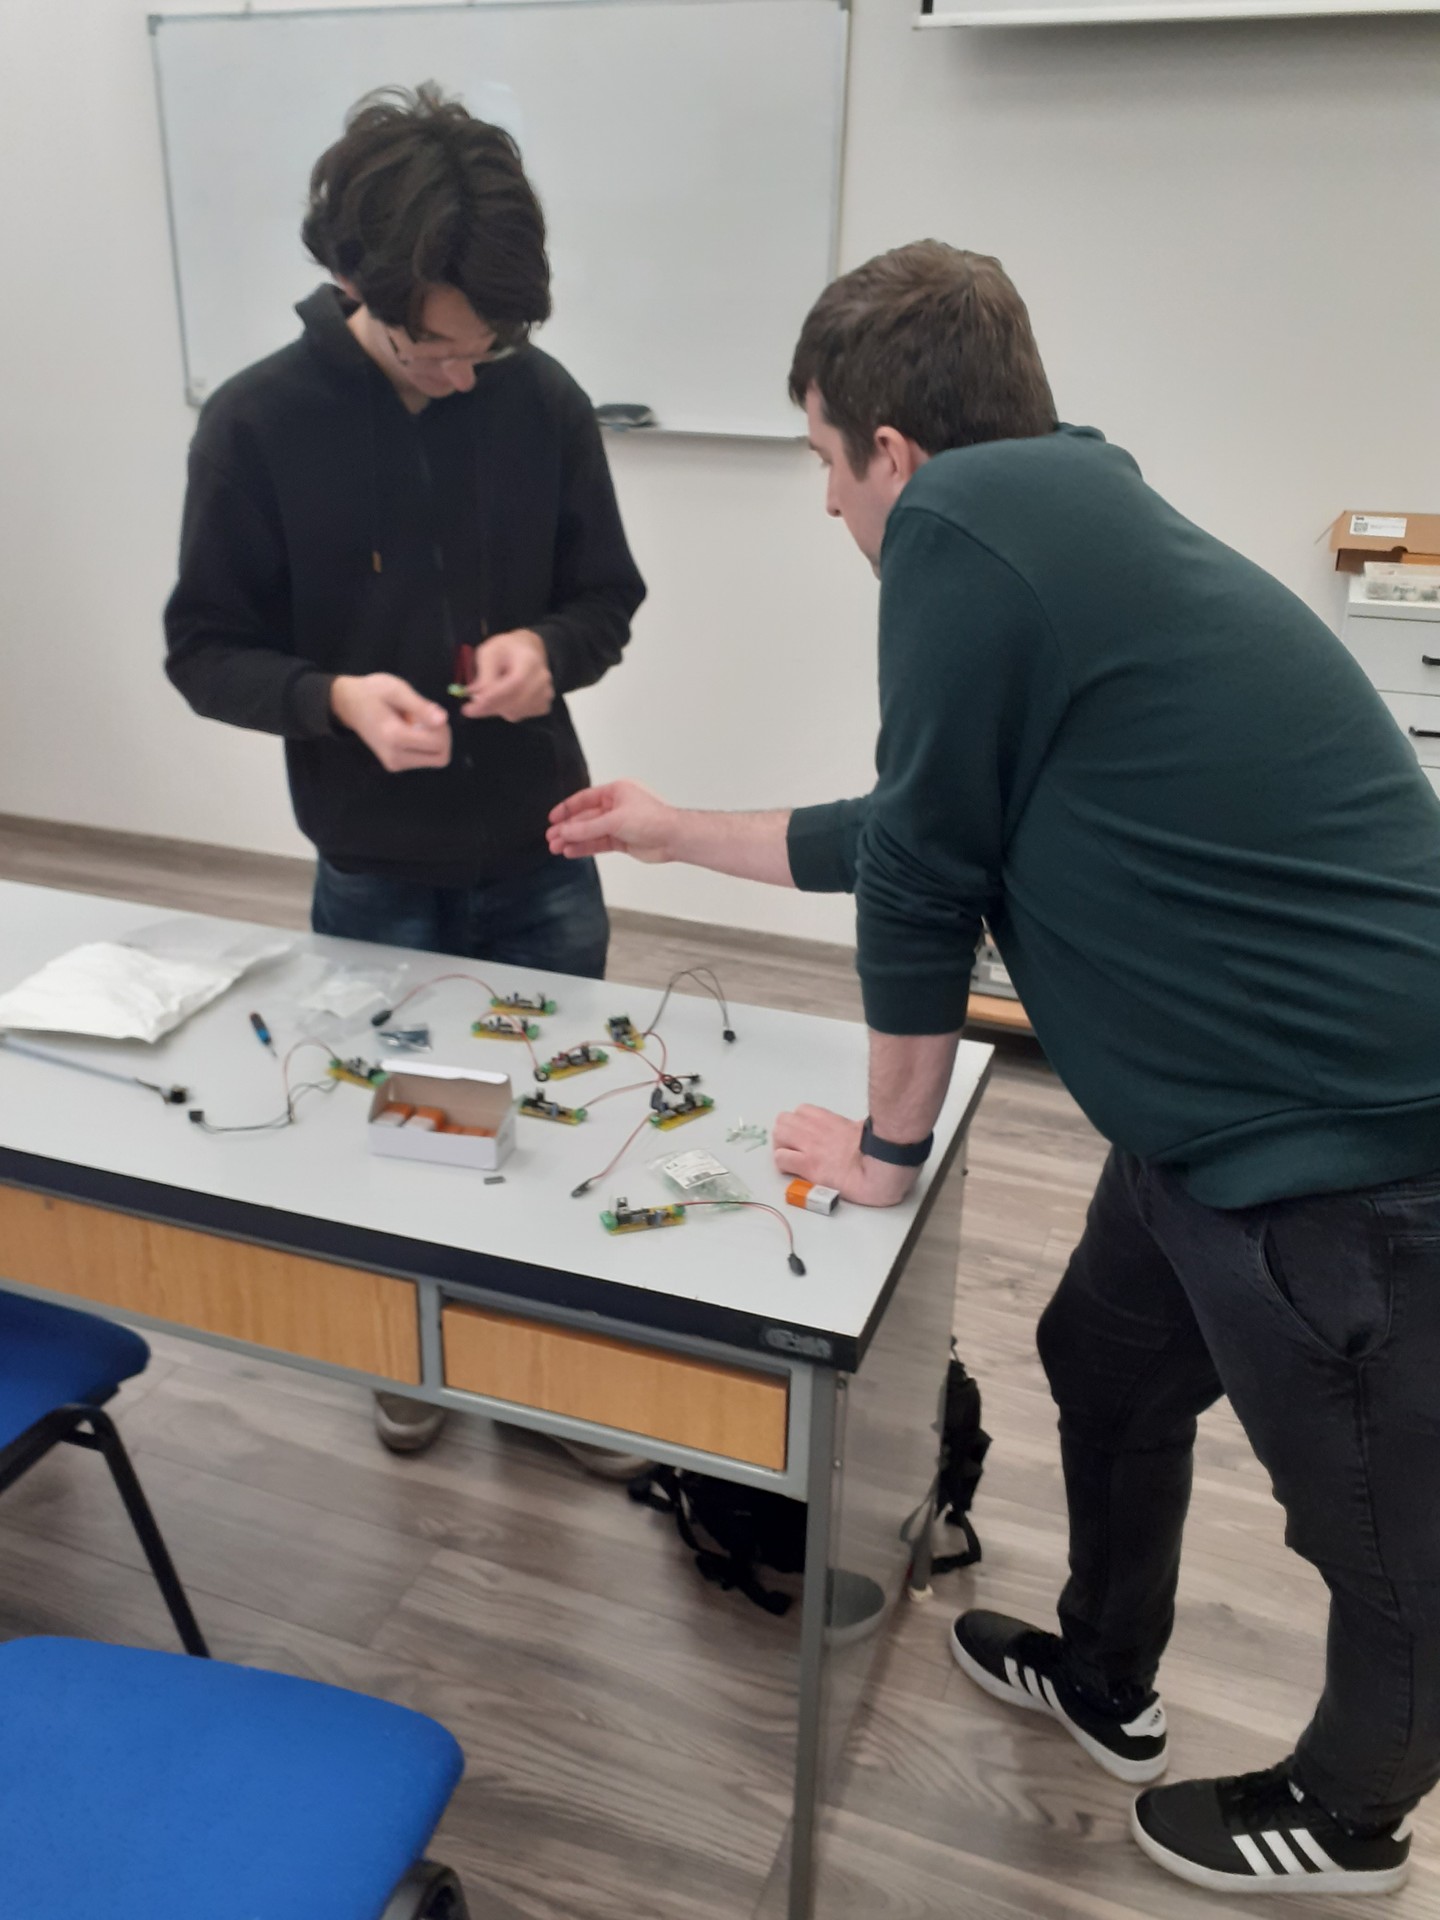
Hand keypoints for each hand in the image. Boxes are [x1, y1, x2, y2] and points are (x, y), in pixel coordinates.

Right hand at [330, 674, 450, 772]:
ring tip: (416, 722)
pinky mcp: (395, 765)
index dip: (443, 727)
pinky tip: (411, 730)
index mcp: (395, 737)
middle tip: (427, 717)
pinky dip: (425, 745)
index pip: (438, 744)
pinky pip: (424, 759)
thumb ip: (421, 706)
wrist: (349, 704)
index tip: (430, 710)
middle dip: (442, 736)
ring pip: (434, 760)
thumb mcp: (397, 690)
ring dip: (434, 741)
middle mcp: (395, 757)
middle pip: (440, 757)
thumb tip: (443, 719)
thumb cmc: (372, 692)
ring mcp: (394, 764)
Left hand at [460, 630, 553, 722]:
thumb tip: (477, 697)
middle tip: (469, 709)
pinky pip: (520, 715)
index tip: (470, 707)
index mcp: (530, 660)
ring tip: (486, 698)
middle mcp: (542, 679)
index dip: (493, 697)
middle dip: (489, 707)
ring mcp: (545, 693)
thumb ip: (484, 674)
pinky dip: (505, 711)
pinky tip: (501, 700)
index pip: (515, 683)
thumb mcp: (489, 652)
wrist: (527, 651)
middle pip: (516, 701)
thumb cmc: (506, 649)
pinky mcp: (543, 705)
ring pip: (516, 712)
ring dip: (496, 709)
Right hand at [547, 779, 678, 862]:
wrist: (673, 838)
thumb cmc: (653, 819)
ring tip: (557, 847)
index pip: (585, 799)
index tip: (552, 818)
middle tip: (551, 837)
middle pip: (586, 817)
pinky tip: (572, 851)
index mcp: (617, 791)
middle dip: (568, 828)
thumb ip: (587, 828)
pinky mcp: (623, 840)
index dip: (567, 809)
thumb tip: (566, 831)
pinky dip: (586, 847)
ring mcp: (620, 824)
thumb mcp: (614, 820)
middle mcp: (617, 806)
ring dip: (574, 839)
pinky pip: (599, 843)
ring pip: (591, 832)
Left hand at [773, 1106, 918, 1207]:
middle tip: (792, 1147)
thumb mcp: (863, 1131)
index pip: (802, 1111)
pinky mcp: (808, 1165)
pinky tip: (793, 1171)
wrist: (881, 1167)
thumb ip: (851, 1130)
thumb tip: (855, 1133)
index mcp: (831, 1121)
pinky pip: (781, 1158)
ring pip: (778, 1134)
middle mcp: (817, 1130)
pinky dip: (783, 1164)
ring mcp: (811, 1146)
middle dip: (784, 1134)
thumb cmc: (879, 1152)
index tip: (802, 1136)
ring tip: (791, 1158)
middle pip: (784, 1119)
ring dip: (780, 1146)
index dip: (798, 1124)